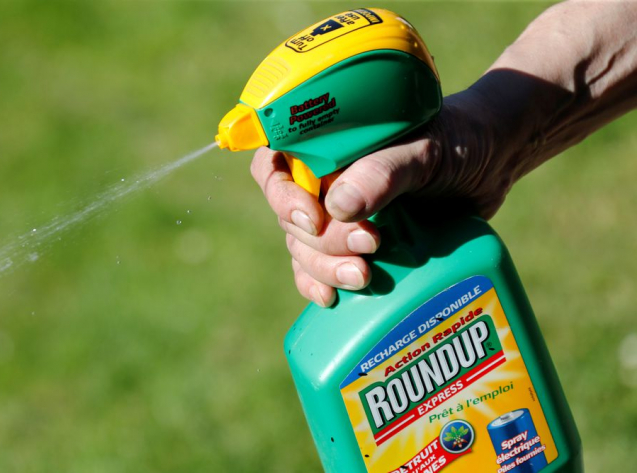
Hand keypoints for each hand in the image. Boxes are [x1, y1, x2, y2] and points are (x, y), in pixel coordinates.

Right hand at [251, 87, 518, 306]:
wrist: (492, 164)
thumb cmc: (459, 141)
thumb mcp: (427, 149)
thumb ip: (385, 171)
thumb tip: (337, 207)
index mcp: (328, 145)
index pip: (275, 164)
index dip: (280, 195)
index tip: (313, 219)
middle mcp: (324, 181)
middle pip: (292, 218)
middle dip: (322, 242)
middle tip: (370, 245)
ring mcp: (340, 216)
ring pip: (305, 249)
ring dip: (324, 269)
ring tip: (362, 277)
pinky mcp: (359, 245)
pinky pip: (322, 269)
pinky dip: (320, 285)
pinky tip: (331, 300)